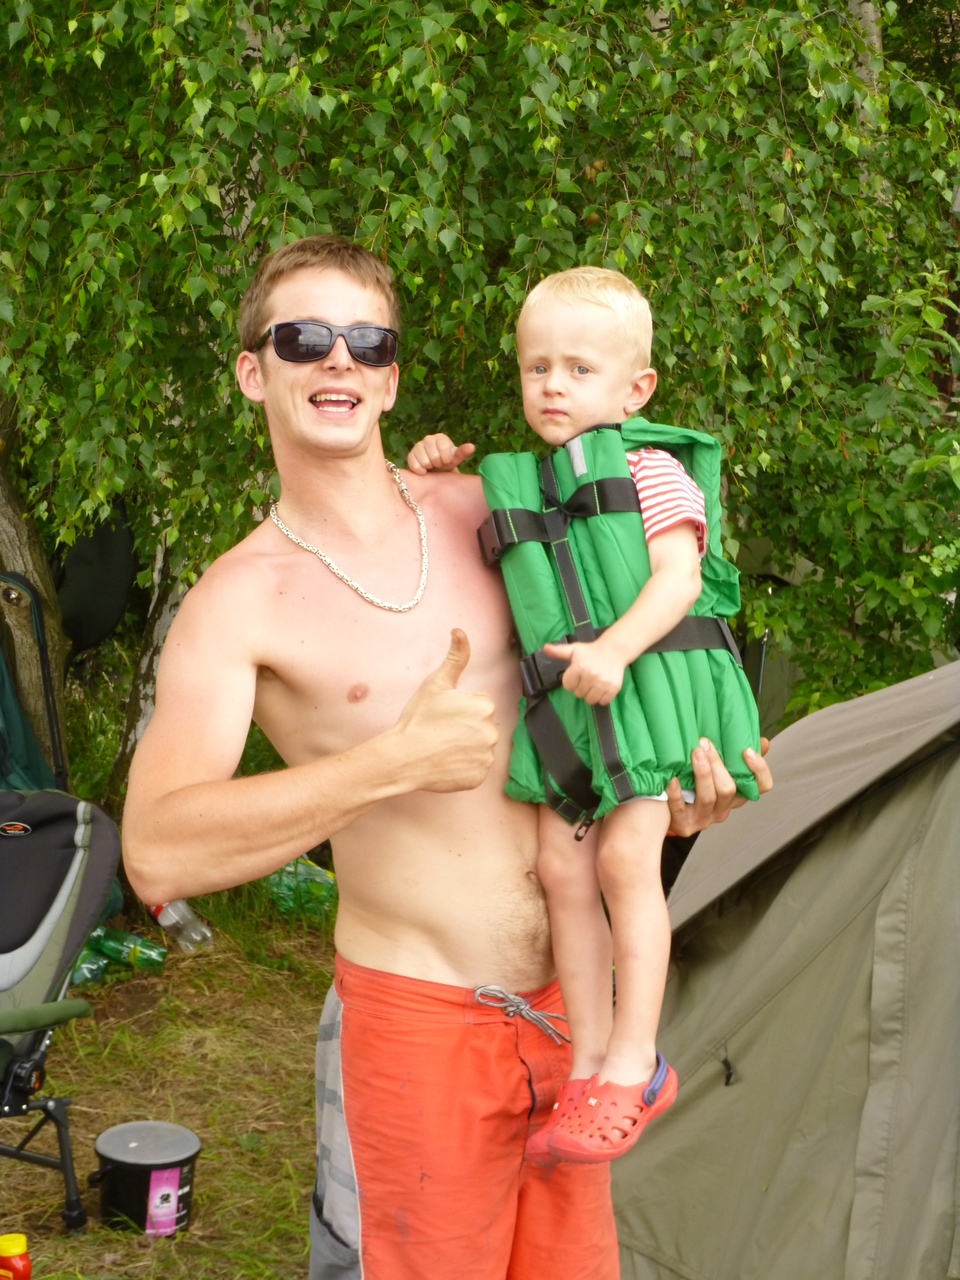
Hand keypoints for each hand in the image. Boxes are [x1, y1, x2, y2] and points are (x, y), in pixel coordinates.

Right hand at [393, 629, 497, 791]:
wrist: (403, 757)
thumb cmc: (418, 720)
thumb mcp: (435, 684)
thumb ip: (455, 657)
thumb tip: (460, 632)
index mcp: (485, 707)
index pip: (481, 704)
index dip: (461, 708)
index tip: (444, 715)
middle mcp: (492, 732)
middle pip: (483, 725)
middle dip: (467, 727)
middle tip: (442, 731)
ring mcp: (487, 757)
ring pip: (481, 746)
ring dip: (467, 746)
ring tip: (443, 746)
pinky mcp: (480, 777)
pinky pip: (477, 767)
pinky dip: (465, 766)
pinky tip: (447, 761)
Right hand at [406, 434, 475, 474]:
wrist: (435, 470)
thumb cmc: (447, 463)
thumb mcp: (456, 458)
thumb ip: (463, 452)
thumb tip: (472, 447)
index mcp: (441, 438)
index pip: (444, 449)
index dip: (446, 459)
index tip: (447, 461)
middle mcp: (428, 438)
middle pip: (434, 456)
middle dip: (438, 464)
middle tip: (439, 465)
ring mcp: (418, 446)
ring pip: (424, 461)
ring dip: (430, 468)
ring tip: (432, 466)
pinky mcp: (410, 455)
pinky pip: (415, 465)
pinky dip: (421, 471)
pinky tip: (424, 471)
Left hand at [542, 637, 627, 705]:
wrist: (613, 651)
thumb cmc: (591, 652)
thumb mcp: (573, 650)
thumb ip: (558, 651)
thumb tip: (545, 648)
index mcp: (579, 667)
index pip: (568, 686)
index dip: (571, 681)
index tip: (577, 674)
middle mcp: (591, 676)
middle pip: (578, 694)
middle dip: (581, 687)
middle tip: (587, 678)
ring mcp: (603, 683)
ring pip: (590, 700)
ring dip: (590, 695)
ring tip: (594, 684)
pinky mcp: (613, 688)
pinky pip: (603, 702)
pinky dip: (602, 698)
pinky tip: (602, 688)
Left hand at [665, 737, 771, 836]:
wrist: (664, 812)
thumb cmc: (694, 784)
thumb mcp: (716, 769)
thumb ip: (735, 756)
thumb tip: (762, 742)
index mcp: (736, 795)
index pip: (761, 786)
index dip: (759, 770)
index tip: (747, 751)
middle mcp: (723, 809)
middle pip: (729, 789)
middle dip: (717, 764)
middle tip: (704, 743)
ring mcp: (704, 819)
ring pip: (708, 798)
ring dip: (702, 774)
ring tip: (694, 753)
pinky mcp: (684, 825)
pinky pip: (680, 809)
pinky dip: (676, 793)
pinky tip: (673, 778)